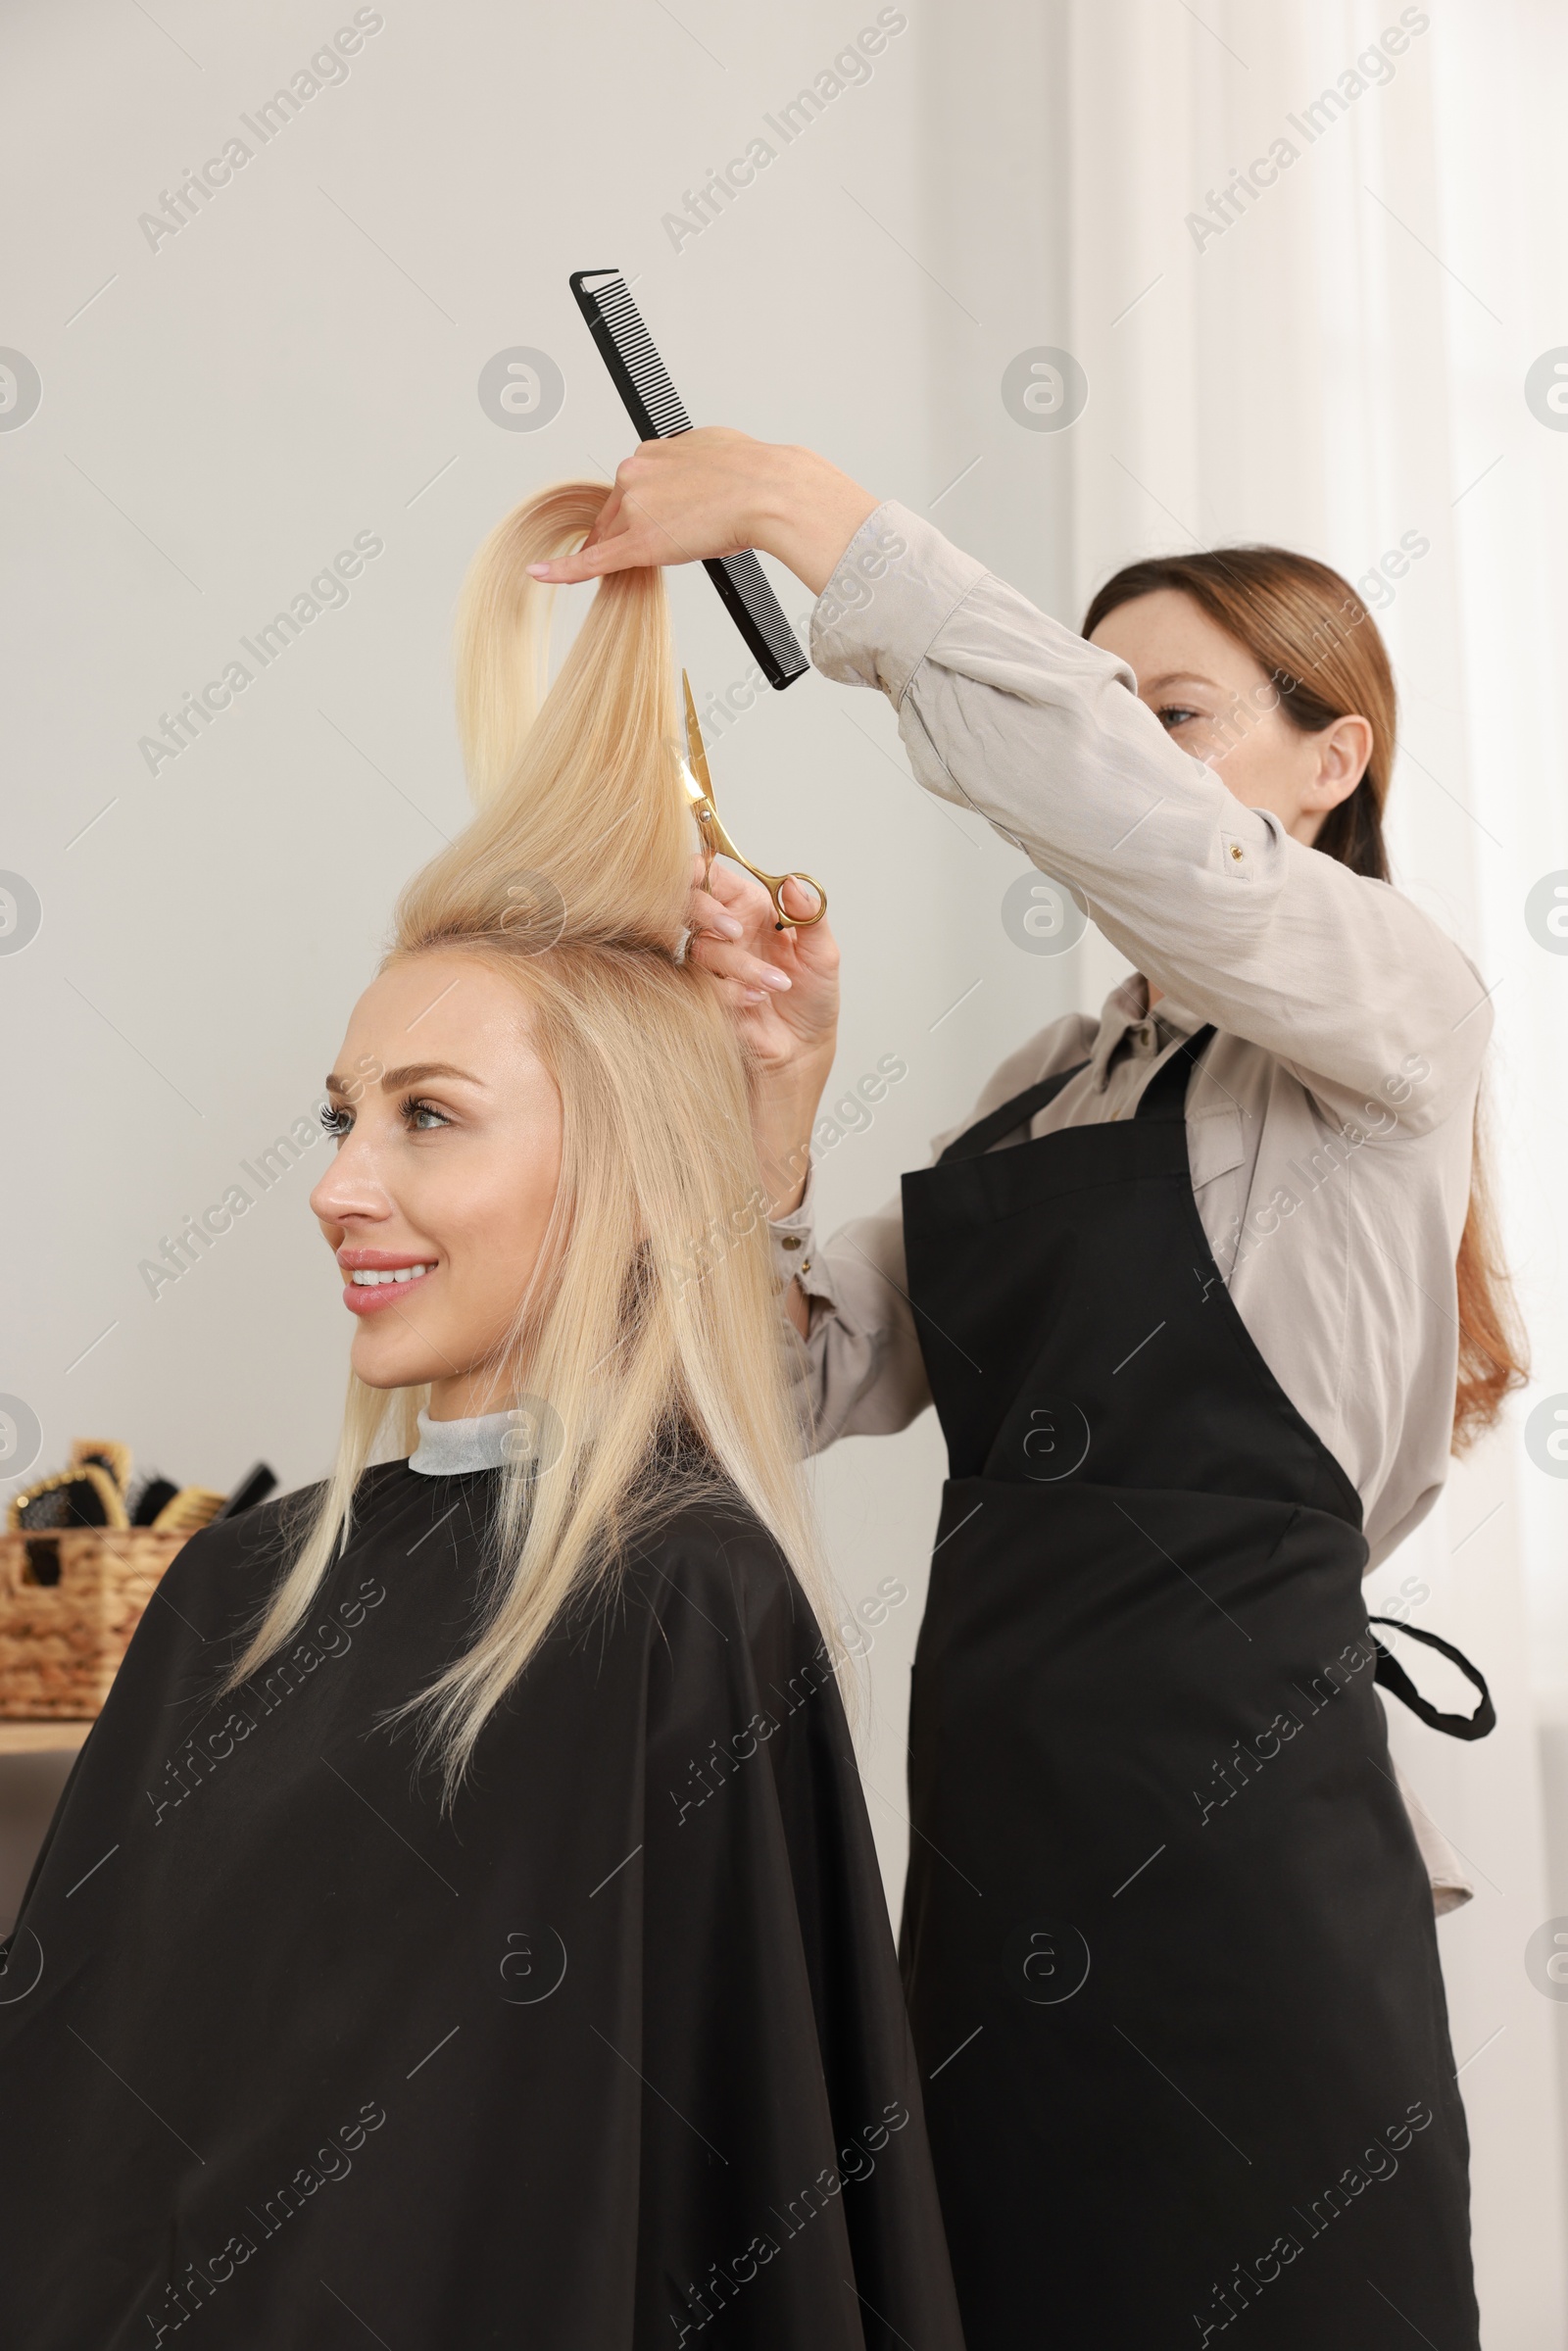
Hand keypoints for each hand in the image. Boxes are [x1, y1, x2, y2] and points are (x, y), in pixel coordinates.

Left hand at [527, 429, 880, 597]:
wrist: (768, 492)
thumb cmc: (754, 475)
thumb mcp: (715, 449)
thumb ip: (692, 462)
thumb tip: (695, 471)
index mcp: (651, 451)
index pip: (630, 489)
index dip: (638, 511)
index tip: (649, 521)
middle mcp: (635, 474)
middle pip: (615, 515)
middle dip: (633, 532)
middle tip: (669, 541)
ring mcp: (633, 509)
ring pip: (614, 538)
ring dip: (631, 550)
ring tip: (677, 550)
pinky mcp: (636, 544)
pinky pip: (592, 561)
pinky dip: (564, 570)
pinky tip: (541, 574)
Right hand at [684, 854, 837, 1215]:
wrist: (802, 1054)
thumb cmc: (812, 1002)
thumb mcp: (824, 955)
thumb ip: (810, 915)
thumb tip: (793, 882)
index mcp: (751, 909)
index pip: (712, 876)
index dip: (704, 873)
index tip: (712, 880)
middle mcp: (724, 932)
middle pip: (689, 903)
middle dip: (708, 912)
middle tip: (738, 931)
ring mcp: (709, 964)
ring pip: (701, 947)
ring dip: (738, 963)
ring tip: (775, 985)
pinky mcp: (701, 996)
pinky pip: (702, 984)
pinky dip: (730, 990)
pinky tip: (756, 1001)